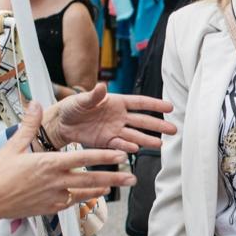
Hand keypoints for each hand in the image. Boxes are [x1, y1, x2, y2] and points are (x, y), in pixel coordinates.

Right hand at [0, 103, 130, 231]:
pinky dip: (85, 197)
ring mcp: (53, 197)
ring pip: (85, 192)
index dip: (104, 156)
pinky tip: (95, 193)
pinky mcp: (49, 208)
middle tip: (132, 175)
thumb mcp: (13, 146)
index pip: (83, 158)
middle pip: (91, 178)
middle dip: (114, 177)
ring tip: (120, 185)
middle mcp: (55, 181)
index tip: (121, 154)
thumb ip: (29, 125)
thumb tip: (35, 104)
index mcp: (48, 163)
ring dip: (104, 188)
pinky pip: (72, 201)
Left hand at [46, 82, 175, 151]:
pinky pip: (120, 144)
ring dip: (147, 140)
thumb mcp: (81, 100)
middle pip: (143, 121)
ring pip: (135, 135)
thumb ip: (93, 96)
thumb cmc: (71, 107)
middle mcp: (119, 116)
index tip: (170, 107)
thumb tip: (102, 86)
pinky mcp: (107, 142)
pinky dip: (127, 147)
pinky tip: (136, 149)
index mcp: (117, 102)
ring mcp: (115, 130)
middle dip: (158, 125)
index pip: (140, 103)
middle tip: (173, 130)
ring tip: (161, 144)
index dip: (155, 104)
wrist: (61, 124)